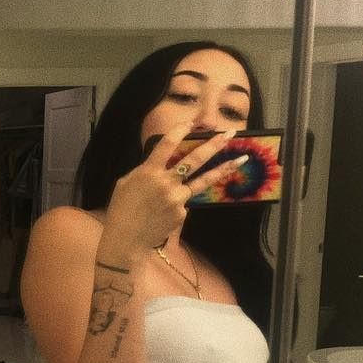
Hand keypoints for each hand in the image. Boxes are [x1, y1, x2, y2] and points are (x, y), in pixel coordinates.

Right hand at [104, 123, 248, 253]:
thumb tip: (161, 164)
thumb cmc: (121, 210)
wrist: (126, 240)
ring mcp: (177, 198)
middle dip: (214, 145)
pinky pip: (184, 201)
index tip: (191, 123)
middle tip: (231, 133)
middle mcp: (166, 182)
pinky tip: (162, 212)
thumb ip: (145, 172)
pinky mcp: (182, 212)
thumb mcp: (126, 184)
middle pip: (195, 159)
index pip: (167, 145)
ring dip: (224, 168)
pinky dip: (178, 202)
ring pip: (203, 180)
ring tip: (241, 159)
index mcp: (148, 172)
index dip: (180, 131)